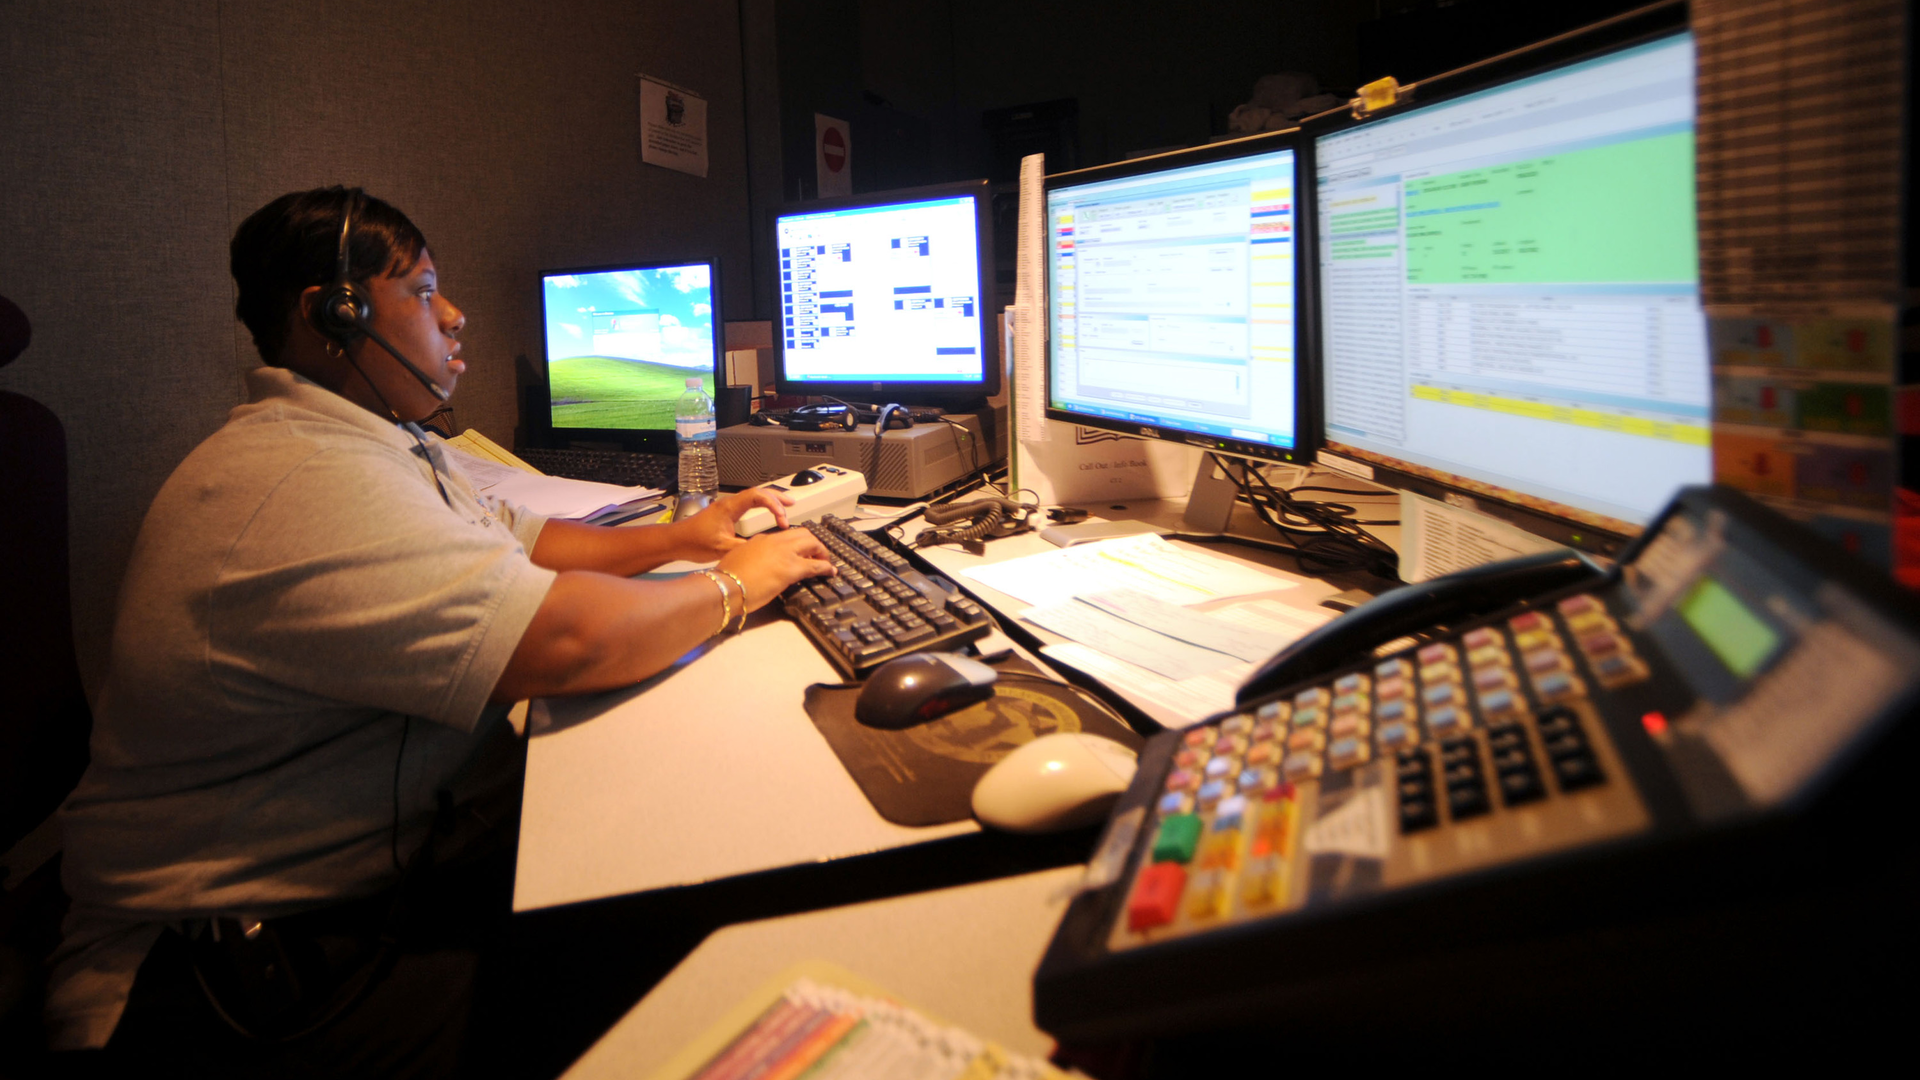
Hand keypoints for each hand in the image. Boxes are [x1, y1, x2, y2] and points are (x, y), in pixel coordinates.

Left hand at [670, 488, 793, 561]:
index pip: (756, 496)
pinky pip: (748, 505)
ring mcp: (727, 508)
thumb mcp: (722, 548)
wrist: (676, 541)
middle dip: (776, 498)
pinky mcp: (725, 514)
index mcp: (729, 507)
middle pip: (758, 493)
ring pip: (753, 498)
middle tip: (792, 505)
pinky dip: (761, 506)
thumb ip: (744, 547)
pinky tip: (766, 513)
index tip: (782, 518)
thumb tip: (764, 548)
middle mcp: (729, 504)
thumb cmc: (694, 542)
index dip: (773, 504)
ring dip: (770, 501)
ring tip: (785, 507)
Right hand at [716, 528, 834, 611]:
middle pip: (802, 534)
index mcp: (760, 540)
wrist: (725, 586)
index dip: (795, 544)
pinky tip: (830, 572)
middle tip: (817, 554)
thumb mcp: (738, 561)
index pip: (784, 537)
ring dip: (821, 552)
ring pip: (812, 543)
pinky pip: (815, 565)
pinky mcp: (791, 569)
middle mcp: (774, 542)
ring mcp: (784, 553)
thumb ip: (749, 558)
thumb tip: (755, 564)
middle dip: (813, 543)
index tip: (800, 551)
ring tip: (825, 562)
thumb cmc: (726, 579)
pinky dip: (825, 567)